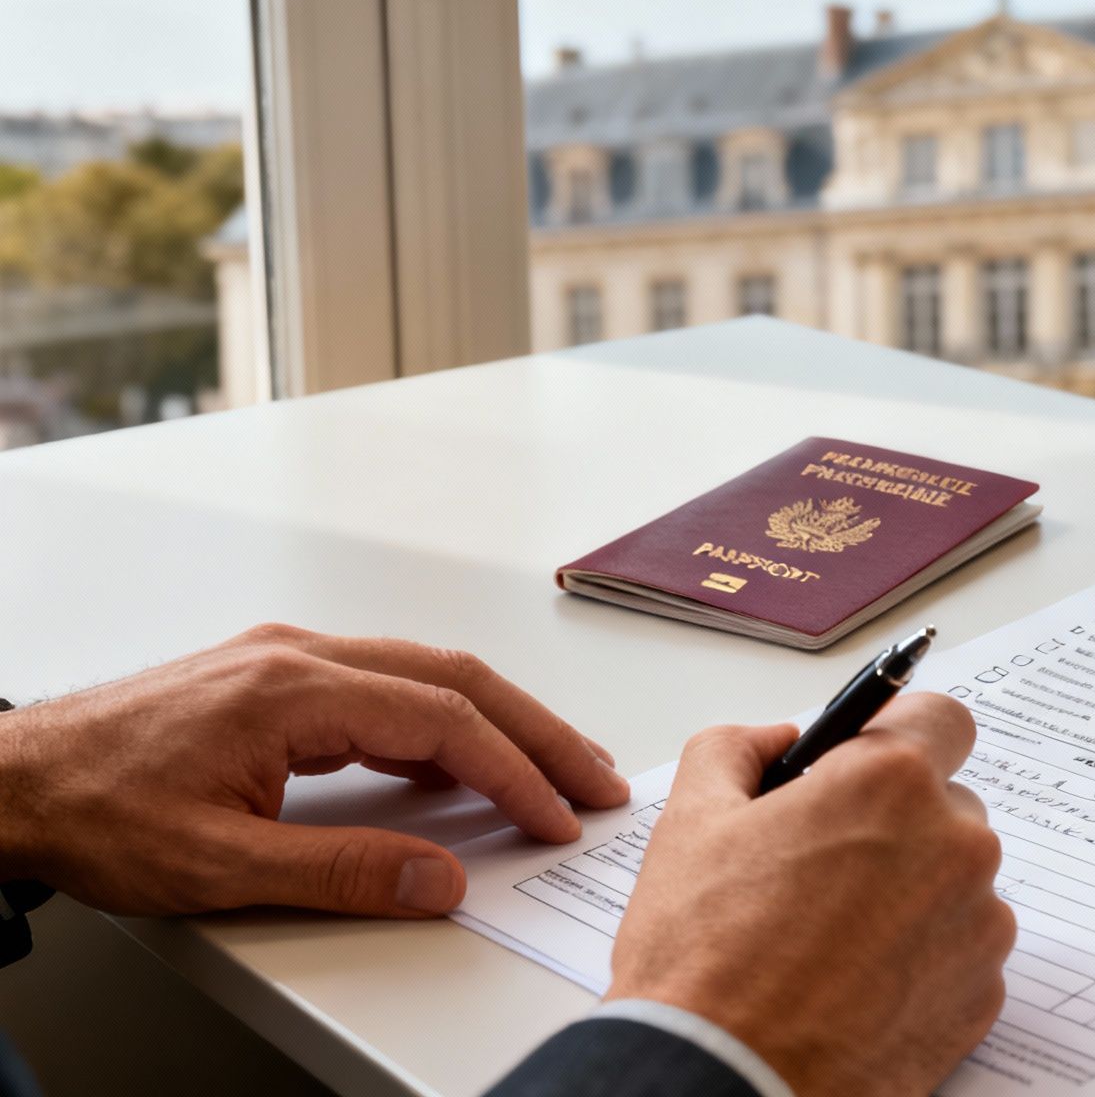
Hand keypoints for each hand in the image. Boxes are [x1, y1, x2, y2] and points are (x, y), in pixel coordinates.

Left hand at [0, 624, 629, 916]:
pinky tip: (457, 760)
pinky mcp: (275, 677)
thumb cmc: (94, 812)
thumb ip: (341, 870)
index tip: (558, 815)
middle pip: (455, 678)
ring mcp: (288, 658)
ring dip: (498, 720)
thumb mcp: (218, 864)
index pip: (442, 720)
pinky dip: (443, 720)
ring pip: (426, 674)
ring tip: (551, 769)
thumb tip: (440, 878)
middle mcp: (300, 656)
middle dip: (537, 731)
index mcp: (294, 690)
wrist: (12, 781)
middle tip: (596, 779)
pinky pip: (386, 685)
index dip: (514, 771)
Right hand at [607, 693, 1014, 1096]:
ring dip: (910, 892)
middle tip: (824, 865)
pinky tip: (855, 983)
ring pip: (955, 880)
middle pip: (945, 804)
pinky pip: (962, 950)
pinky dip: (921, 958)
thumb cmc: (704, 960)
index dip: (899, 736)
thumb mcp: (691, 821)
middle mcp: (955, 846)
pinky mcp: (984, 995)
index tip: (869, 762)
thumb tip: (778, 740)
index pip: (940, 718)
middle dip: (895, 823)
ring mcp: (979, 926)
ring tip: (830, 938)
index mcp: (891, 785)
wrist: (725, 1083)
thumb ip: (736, 749)